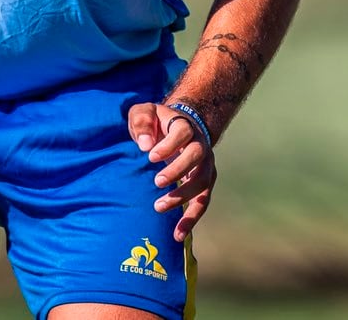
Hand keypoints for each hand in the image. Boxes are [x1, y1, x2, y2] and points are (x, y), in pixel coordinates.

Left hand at [125, 102, 214, 243]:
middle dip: (178, 170)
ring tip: (159, 207)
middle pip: (196, 156)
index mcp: (185, 126)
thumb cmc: (156, 123)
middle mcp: (200, 145)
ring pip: (202, 183)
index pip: (182, 132)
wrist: (177, 129)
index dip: (169, 145)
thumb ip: (142, 122)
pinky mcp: (204, 184)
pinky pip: (201, 203)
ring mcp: (205, 166)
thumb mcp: (144, 113)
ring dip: (183, 197)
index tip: (150, 157)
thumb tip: (145, 145)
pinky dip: (191, 220)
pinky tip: (177, 235)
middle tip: (157, 182)